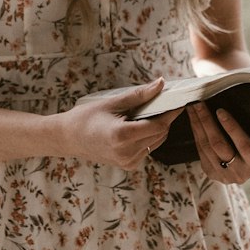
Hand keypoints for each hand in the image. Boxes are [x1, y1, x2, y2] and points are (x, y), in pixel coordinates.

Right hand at [57, 79, 179, 169]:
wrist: (68, 138)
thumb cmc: (86, 117)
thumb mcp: (113, 102)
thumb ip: (139, 95)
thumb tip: (160, 84)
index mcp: (122, 136)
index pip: (158, 125)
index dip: (171, 113)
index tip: (180, 100)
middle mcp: (127, 153)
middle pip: (160, 134)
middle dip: (166, 118)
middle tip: (167, 102)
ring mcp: (128, 162)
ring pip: (156, 142)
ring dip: (159, 127)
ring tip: (153, 111)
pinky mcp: (128, 165)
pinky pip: (148, 148)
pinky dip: (150, 136)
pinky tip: (142, 124)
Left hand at [188, 103, 249, 185]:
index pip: (244, 144)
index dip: (231, 127)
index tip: (220, 110)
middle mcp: (240, 173)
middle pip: (219, 145)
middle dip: (207, 122)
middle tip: (200, 103)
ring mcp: (224, 176)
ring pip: (206, 147)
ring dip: (197, 125)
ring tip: (193, 107)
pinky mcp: (211, 173)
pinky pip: (200, 151)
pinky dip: (195, 133)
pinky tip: (193, 119)